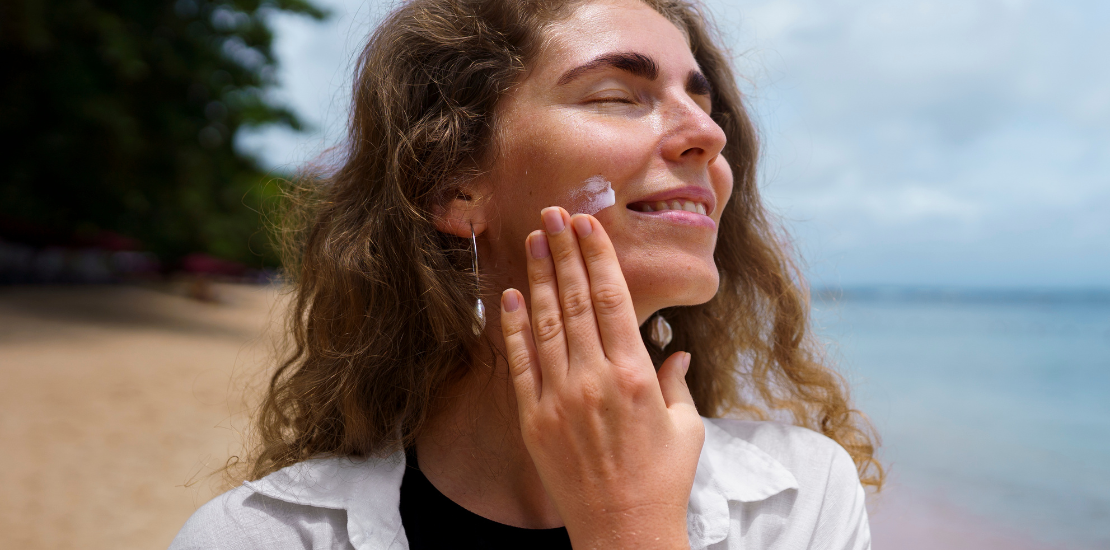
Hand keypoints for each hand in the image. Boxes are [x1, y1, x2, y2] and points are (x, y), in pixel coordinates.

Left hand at [500, 207, 704, 549]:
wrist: (623, 532)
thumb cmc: (662, 481)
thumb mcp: (686, 428)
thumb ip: (676, 382)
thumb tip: (676, 350)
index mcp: (636, 376)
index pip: (613, 299)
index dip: (598, 256)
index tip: (588, 224)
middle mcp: (595, 379)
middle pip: (575, 300)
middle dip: (564, 251)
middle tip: (553, 213)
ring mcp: (559, 398)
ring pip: (545, 323)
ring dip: (538, 276)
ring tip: (532, 239)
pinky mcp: (533, 419)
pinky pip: (519, 363)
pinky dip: (513, 327)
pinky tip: (510, 295)